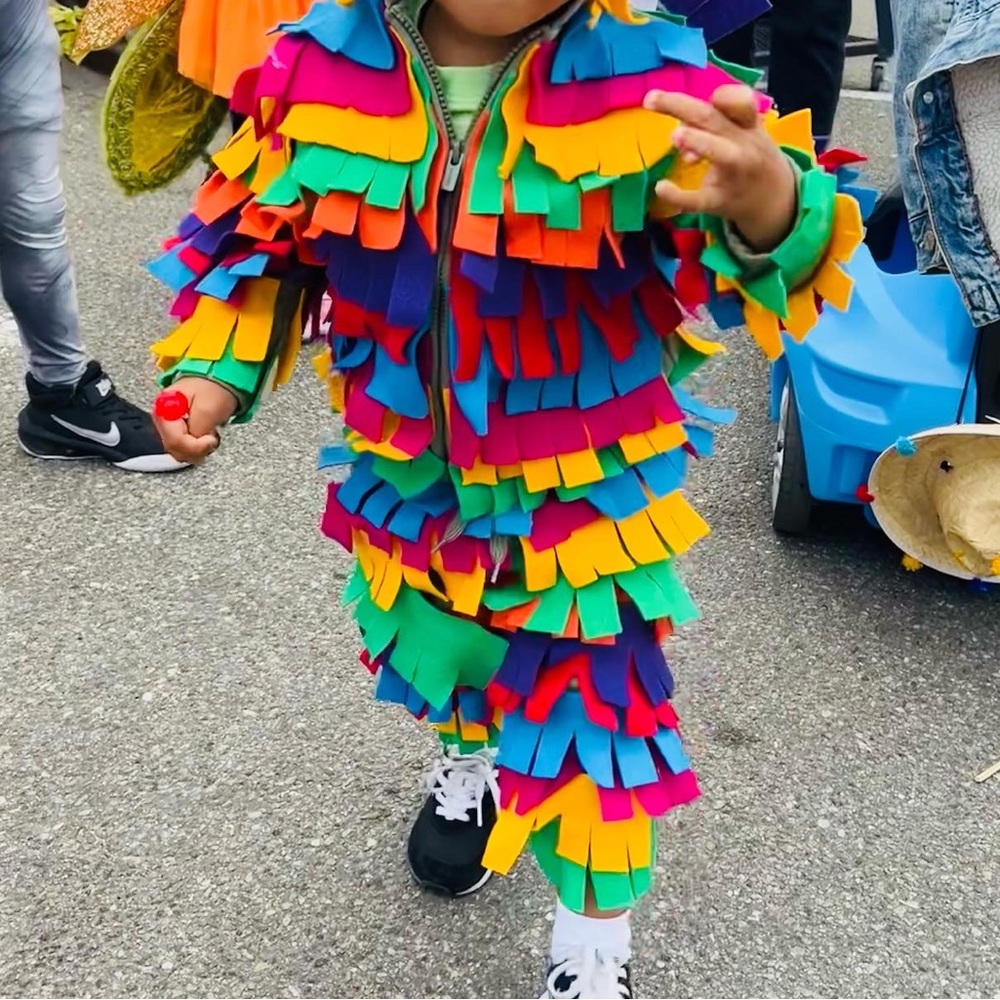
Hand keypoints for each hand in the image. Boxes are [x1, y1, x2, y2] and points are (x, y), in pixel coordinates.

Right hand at [152, 377, 236, 465]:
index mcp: (164, 409)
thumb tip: (192, 449)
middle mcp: (162, 417)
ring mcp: (169, 423)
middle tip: (212, 437)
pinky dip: (198, 445)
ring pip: (179, 451)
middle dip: (196, 448)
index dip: (195, 446)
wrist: (221, 374)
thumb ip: (196, 432)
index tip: (211, 438)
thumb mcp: (208, 410)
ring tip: (210, 434)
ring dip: (198, 448)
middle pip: (175, 449)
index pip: (174, 441)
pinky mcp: (177, 427)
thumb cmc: (214, 386)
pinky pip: (185, 446)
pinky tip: (206, 435)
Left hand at [644, 84, 797, 251]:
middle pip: (713, 119)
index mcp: (748, 125)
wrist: (774, 201)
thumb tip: (680, 123)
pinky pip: (698, 200)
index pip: (740, 102)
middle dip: (682, 106)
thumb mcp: (745, 133)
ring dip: (698, 141)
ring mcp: (733, 174)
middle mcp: (743, 146)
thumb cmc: (751, 157)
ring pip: (719, 153)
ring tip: (675, 135)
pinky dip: (679, 196)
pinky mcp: (720, 202)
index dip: (724, 95)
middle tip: (651, 98)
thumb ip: (715, 123)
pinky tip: (661, 188)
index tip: (706, 94)